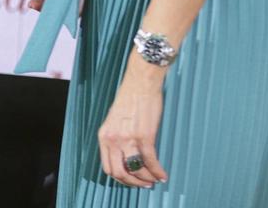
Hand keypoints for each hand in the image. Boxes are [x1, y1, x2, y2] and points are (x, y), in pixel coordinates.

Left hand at [97, 56, 168, 187]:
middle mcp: (113, 139)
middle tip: (145, 184)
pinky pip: (150, 161)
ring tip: (155, 179)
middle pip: (120, 173)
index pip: (108, 167)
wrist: (140, 82)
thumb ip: (116, 138)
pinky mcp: (144, 135)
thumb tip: (125, 156)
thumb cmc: (130, 98)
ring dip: (147, 179)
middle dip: (134, 183)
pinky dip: (158, 171)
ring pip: (136, 170)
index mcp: (104, 136)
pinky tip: (163, 175)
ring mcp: (128, 138)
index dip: (121, 179)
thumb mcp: (115, 120)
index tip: (132, 180)